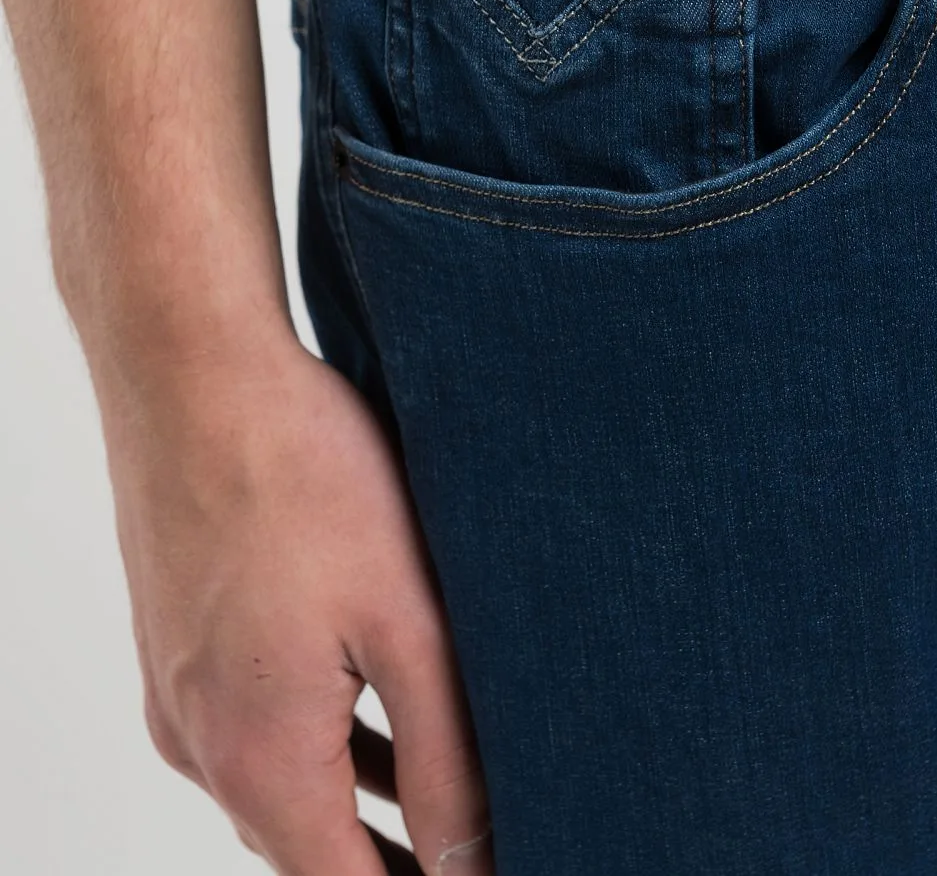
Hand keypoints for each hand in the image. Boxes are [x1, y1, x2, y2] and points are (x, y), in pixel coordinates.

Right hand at [95, 330, 491, 875]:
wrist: (192, 369)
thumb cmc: (302, 475)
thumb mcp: (407, 622)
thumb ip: (445, 755)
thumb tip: (473, 862)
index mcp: (257, 758)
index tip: (499, 864)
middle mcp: (199, 745)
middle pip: (308, 852)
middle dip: (399, 862)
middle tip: (484, 843)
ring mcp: (178, 693)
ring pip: (281, 788)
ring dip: (362, 804)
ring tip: (449, 799)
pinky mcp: (179, 643)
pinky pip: (252, 729)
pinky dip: (321, 744)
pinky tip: (381, 715)